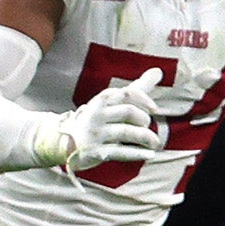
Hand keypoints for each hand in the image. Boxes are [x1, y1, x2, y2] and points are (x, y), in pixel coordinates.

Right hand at [35, 69, 164, 169]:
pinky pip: (119, 152)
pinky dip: (136, 153)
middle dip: (143, 120)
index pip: (128, 93)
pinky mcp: (95, 151)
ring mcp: (95, 133)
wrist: (65, 142)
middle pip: (128, 112)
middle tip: (146, 127)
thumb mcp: (113, 101)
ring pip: (126, 132)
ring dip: (146, 137)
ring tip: (154, 142)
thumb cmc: (97, 119)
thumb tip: (158, 71)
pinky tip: (149, 154)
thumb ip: (137, 87)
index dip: (145, 100)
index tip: (154, 110)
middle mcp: (96, 114)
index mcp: (101, 100)